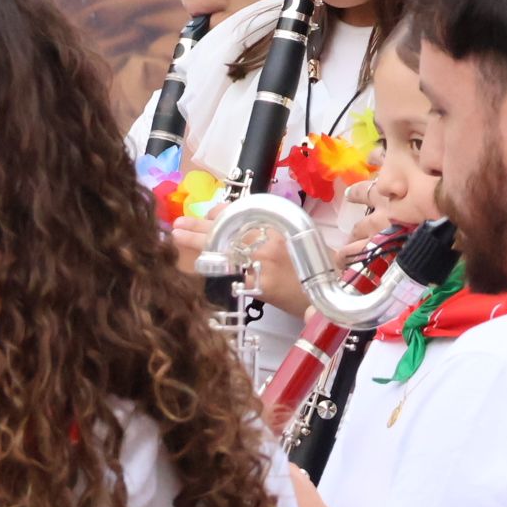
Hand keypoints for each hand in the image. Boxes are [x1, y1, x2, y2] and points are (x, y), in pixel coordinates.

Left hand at [173, 207, 310, 317]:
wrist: (330, 294)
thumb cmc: (316, 266)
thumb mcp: (300, 237)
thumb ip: (274, 230)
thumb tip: (244, 225)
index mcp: (279, 225)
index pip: (242, 212)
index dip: (219, 213)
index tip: (207, 215)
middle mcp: (268, 240)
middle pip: (227, 229)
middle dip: (199, 226)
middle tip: (178, 224)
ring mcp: (262, 262)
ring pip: (222, 248)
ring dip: (196, 242)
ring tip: (176, 235)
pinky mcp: (259, 285)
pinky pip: (227, 274)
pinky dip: (209, 269)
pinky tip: (193, 267)